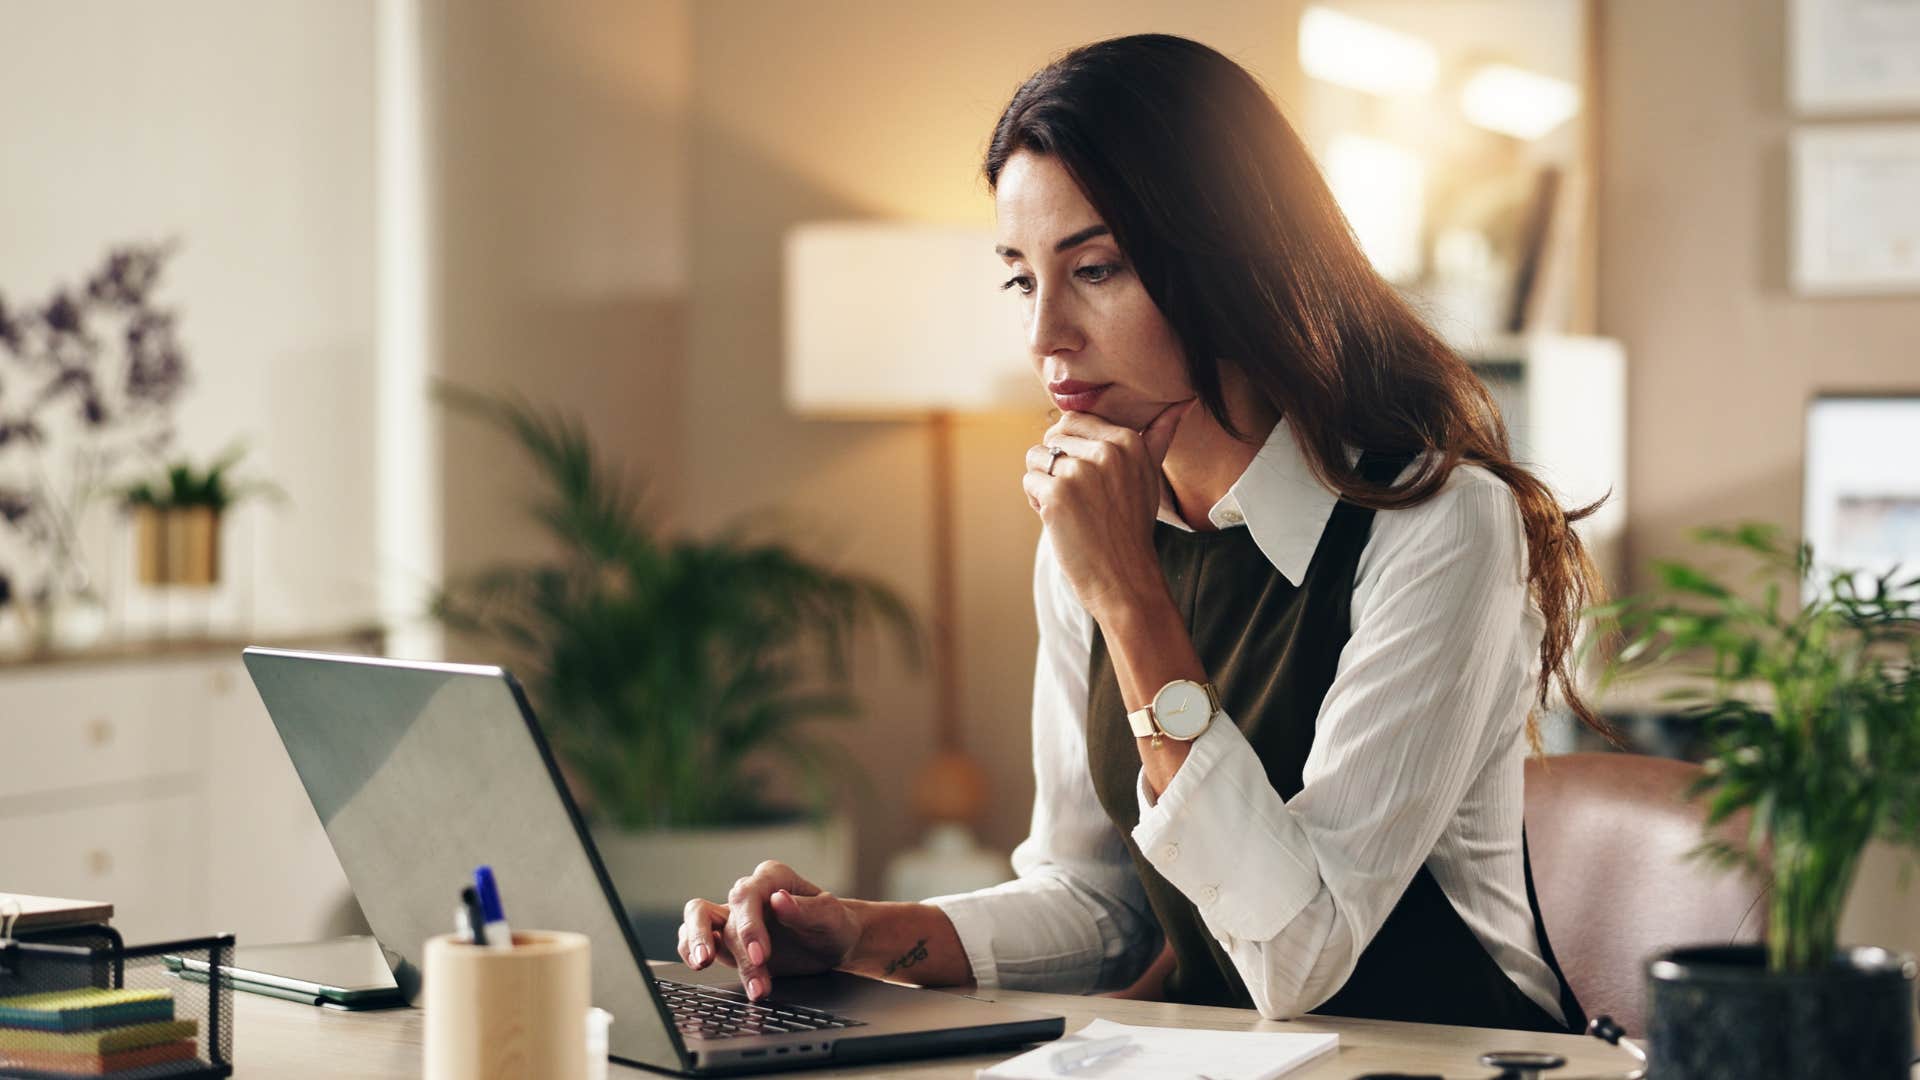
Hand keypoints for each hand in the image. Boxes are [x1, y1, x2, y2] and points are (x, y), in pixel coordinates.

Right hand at [677, 860, 861, 1000]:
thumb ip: (807, 909)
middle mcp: (749, 893)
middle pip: (723, 909)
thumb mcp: (832, 919)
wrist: (832, 946)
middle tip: (747, 969)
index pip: (748, 894)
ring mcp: (733, 916)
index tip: (762, 956)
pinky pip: (694, 937)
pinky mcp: (724, 938)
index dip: (750, 926)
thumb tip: (778, 900)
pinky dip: (690, 950)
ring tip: (702, 966)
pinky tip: (698, 966)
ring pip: (698, 919)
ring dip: (698, 945)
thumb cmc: (834, 926)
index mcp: (773, 878)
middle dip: (731, 943)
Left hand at [1022, 399, 1196, 618]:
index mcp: (1128, 441)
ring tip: (1072, 509)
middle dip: (1056, 466)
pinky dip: (1037, 502)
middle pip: (1051, 438)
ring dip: (1044, 483)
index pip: (1073, 421)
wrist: (1125, 577)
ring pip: (1036, 458)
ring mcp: (1080, 473)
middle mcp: (1105, 452)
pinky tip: (1061, 521)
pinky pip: (1029, 482)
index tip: (1089, 479)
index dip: (1071, 449)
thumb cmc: (1132, 526)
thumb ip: (1159, 436)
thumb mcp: (1150, 476)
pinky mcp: (1057, 495)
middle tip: (1081, 498)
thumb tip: (1182, 402)